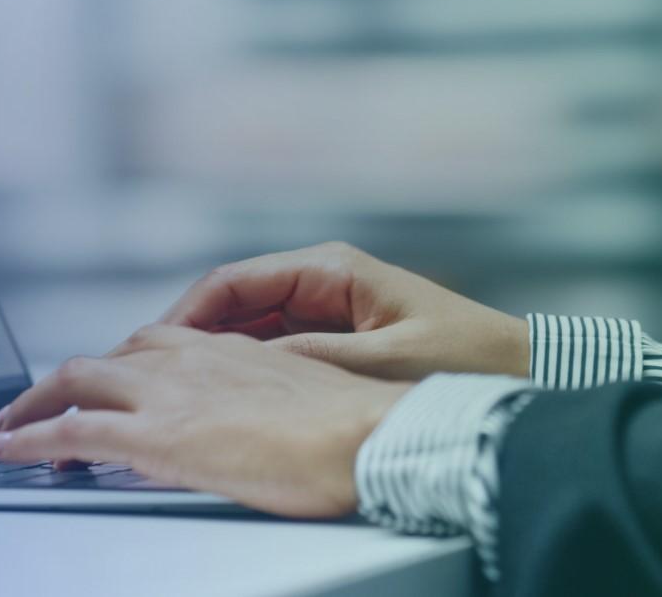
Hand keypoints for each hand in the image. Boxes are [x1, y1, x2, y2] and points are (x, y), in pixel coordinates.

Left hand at [0, 324, 410, 517]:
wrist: (369, 436)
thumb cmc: (361, 430)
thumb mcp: (312, 402)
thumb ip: (272, 404)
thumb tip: (262, 424)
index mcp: (235, 351)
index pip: (163, 345)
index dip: (126, 363)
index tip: (109, 381)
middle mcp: (195, 359)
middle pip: (113, 355)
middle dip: (70, 379)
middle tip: (41, 402)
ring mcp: (171, 393)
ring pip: (79, 380)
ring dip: (36, 403)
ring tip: (9, 425)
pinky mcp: (155, 435)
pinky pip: (72, 431)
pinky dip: (30, 438)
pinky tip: (8, 449)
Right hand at [154, 241, 527, 380]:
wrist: (515, 365)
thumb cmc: (464, 355)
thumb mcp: (383, 361)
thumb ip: (316, 358)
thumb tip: (247, 364)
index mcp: (330, 269)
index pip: (234, 281)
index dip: (186, 313)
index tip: (153, 348)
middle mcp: (321, 279)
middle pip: (231, 301)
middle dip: (187, 335)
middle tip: (147, 373)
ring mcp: (325, 305)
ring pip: (246, 325)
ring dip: (210, 352)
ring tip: (171, 387)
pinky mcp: (334, 333)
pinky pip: (272, 344)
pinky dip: (243, 365)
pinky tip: (220, 393)